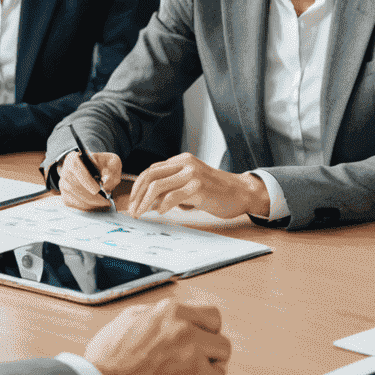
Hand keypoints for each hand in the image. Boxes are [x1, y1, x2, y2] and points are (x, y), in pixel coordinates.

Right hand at [57, 148, 121, 210]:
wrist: (98, 171)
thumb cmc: (104, 165)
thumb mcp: (111, 162)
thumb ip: (111, 171)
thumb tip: (105, 185)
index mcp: (73, 158)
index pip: (76, 168)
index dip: (86, 180)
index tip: (98, 189)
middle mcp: (65, 171)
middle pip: (74, 186)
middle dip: (92, 196)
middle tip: (106, 201)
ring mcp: (63, 184)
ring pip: (75, 196)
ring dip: (90, 202)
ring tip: (104, 202)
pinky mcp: (65, 195)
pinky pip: (74, 204)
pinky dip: (86, 206)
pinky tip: (96, 203)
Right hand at [84, 299, 230, 374]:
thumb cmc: (108, 358)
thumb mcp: (129, 318)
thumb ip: (157, 314)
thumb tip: (173, 315)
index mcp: (172, 314)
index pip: (213, 318)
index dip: (208, 331)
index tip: (202, 341)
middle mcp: (187, 335)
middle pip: (223, 346)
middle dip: (211, 356)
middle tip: (196, 365)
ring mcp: (193, 366)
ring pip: (219, 372)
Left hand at [127, 153, 270, 220]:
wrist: (241, 192)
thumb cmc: (215, 190)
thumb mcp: (191, 183)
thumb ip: (173, 186)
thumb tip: (149, 200)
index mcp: (181, 160)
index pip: (151, 170)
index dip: (138, 187)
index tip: (133, 202)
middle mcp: (185, 163)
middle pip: (150, 176)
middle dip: (137, 195)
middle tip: (133, 210)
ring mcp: (192, 174)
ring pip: (157, 185)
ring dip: (145, 202)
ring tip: (141, 213)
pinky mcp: (199, 187)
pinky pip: (173, 196)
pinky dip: (163, 205)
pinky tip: (161, 212)